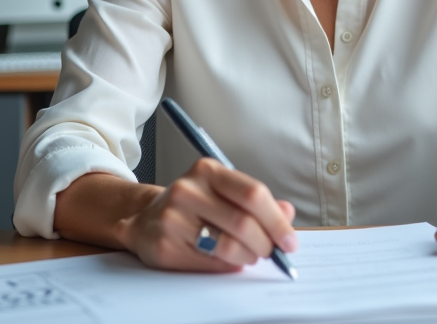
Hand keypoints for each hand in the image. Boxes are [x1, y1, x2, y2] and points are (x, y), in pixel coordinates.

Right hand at [112, 158, 297, 271]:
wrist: (147, 219)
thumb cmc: (195, 205)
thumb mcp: (224, 192)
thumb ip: (257, 201)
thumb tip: (287, 213)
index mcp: (207, 170)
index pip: (253, 194)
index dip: (276, 221)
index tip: (289, 241)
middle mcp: (188, 190)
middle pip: (244, 223)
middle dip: (265, 244)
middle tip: (271, 252)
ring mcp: (173, 217)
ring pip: (228, 246)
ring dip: (248, 256)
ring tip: (249, 255)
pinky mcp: (165, 245)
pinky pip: (210, 263)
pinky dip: (228, 266)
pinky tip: (228, 260)